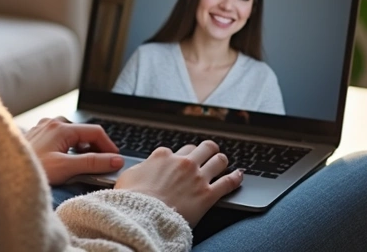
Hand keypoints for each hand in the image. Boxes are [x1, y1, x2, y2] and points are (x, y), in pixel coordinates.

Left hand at [25, 116, 123, 185]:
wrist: (3, 173)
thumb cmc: (31, 170)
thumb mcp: (66, 168)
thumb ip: (92, 163)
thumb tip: (114, 160)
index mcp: (62, 127)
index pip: (95, 132)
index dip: (108, 146)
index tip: (115, 160)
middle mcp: (52, 123)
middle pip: (83, 132)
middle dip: (95, 147)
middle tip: (101, 164)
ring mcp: (42, 128)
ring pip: (70, 134)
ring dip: (80, 147)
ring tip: (83, 164)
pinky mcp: (35, 136)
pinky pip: (58, 138)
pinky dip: (67, 147)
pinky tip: (64, 161)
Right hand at [114, 141, 242, 225]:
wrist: (142, 218)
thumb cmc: (131, 200)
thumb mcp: (127, 178)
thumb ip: (139, 169)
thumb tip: (142, 168)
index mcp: (163, 157)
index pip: (178, 149)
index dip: (181, 156)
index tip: (181, 162)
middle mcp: (183, 163)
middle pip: (203, 148)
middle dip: (207, 150)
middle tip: (208, 155)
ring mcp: (197, 178)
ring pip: (219, 160)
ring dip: (221, 160)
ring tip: (223, 163)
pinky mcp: (208, 195)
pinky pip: (229, 182)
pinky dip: (236, 178)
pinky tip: (239, 176)